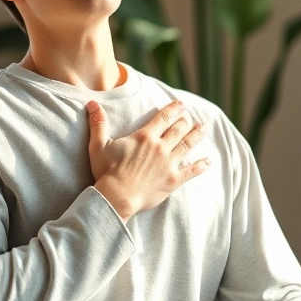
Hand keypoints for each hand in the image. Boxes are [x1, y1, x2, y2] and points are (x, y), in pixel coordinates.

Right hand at [87, 99, 210, 221]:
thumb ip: (98, 123)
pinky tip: (208, 161)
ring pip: (187, 145)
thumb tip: (92, 103)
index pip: (163, 118)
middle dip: (186, 121)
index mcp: (145, 137)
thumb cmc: (107, 172)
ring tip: (203, 128)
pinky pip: (192, 171)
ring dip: (196, 136)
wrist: (117, 196)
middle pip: (178, 129)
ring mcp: (169, 163)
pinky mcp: (173, 180)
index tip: (181, 104)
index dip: (173, 109)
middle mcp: (160, 147)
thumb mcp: (99, 145)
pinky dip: (201, 165)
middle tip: (191, 117)